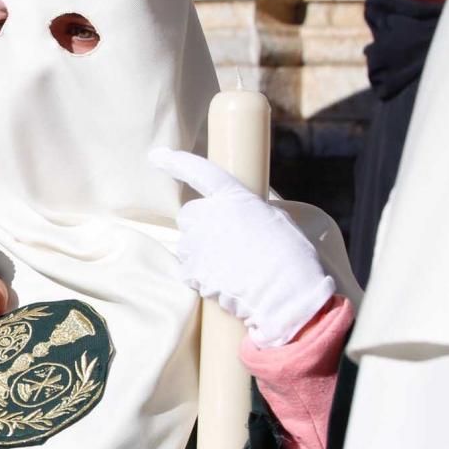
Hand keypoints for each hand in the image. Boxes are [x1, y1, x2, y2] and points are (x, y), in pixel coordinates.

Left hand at [150, 147, 334, 347]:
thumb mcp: (276, 221)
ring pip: (188, 246)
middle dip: (201, 227)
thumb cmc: (292, 257)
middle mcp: (209, 216)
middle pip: (189, 216)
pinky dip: (202, 278)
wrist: (286, 293)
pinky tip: (227, 284)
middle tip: (227, 244)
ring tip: (235, 268)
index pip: (200, 172)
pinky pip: (189, 272)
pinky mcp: (191, 271)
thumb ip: (246, 213)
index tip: (156, 156)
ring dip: (202, 255)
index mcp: (234, 197)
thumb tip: (235, 222)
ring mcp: (197, 244)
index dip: (177, 163)